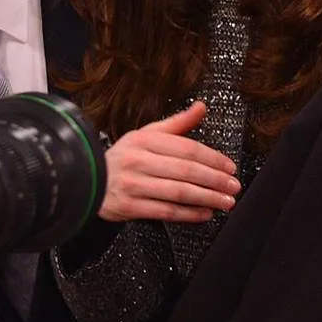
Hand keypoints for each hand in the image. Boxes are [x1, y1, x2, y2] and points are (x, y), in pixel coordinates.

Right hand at [99, 102, 241, 223]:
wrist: (87, 177)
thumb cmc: (123, 157)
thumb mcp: (146, 134)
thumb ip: (177, 123)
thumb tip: (201, 107)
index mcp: (145, 140)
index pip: (186, 147)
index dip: (212, 158)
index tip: (229, 166)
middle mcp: (138, 160)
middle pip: (185, 170)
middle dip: (214, 180)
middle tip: (233, 186)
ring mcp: (133, 184)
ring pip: (178, 192)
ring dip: (207, 198)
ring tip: (225, 201)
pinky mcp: (129, 206)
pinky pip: (165, 211)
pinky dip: (189, 214)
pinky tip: (204, 213)